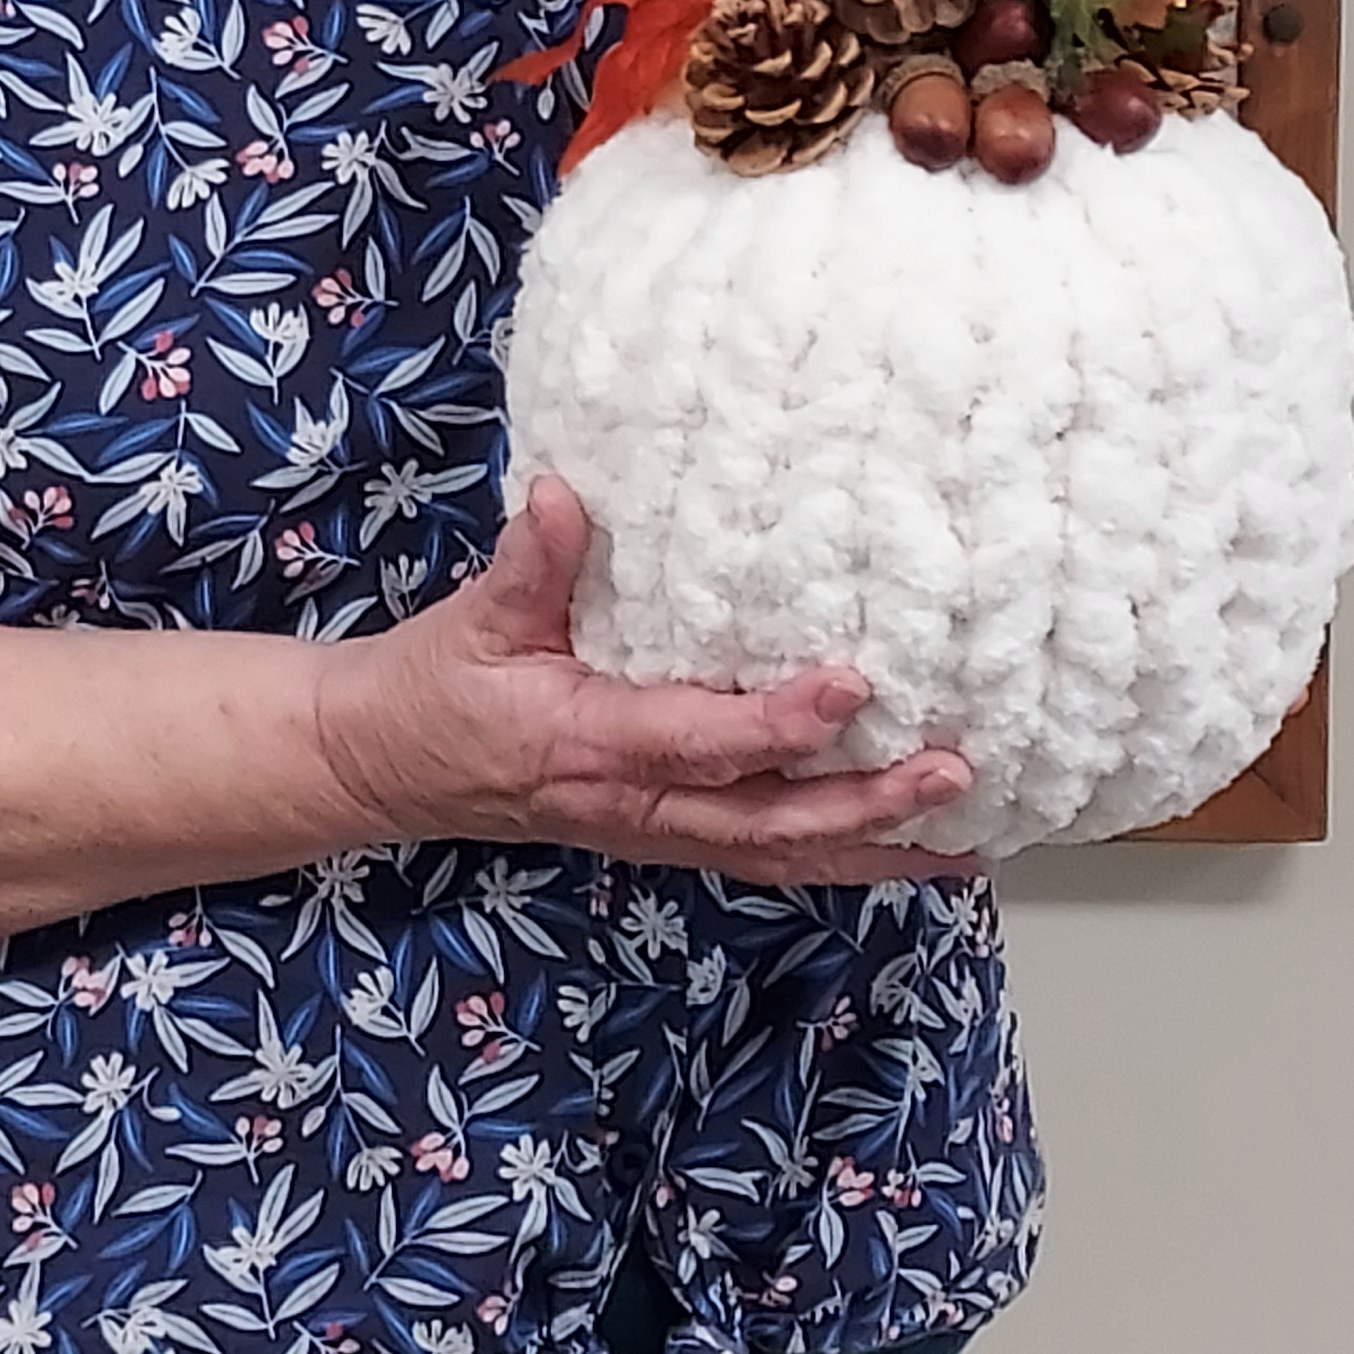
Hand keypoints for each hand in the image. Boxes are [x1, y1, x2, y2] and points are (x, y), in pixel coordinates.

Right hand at [314, 473, 977, 887]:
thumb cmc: (434, 689)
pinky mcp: (668, 837)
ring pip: (781, 854)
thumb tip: (563, 496)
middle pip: (768, 820)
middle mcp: (639, 805)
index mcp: (592, 744)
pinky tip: (908, 851)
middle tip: (950, 771)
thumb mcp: (469, 620)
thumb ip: (527, 564)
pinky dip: (842, 857)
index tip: (849, 688)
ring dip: (874, 846)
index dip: (776, 723)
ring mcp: (657, 831)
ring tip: (966, 836)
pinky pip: (767, 856)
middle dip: (864, 803)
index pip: (700, 741)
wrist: (388, 767)